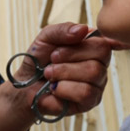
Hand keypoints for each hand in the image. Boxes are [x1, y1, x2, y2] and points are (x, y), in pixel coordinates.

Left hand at [0, 22, 120, 130]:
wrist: (26, 85)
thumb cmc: (39, 60)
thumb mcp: (46, 37)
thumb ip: (64, 29)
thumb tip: (83, 29)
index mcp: (92, 46)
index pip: (103, 41)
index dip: (84, 43)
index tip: (63, 46)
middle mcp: (99, 64)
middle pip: (101, 54)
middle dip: (70, 55)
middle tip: (53, 60)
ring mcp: (97, 83)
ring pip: (94, 73)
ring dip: (64, 72)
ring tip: (51, 75)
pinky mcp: (91, 101)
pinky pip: (86, 93)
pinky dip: (65, 89)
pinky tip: (57, 88)